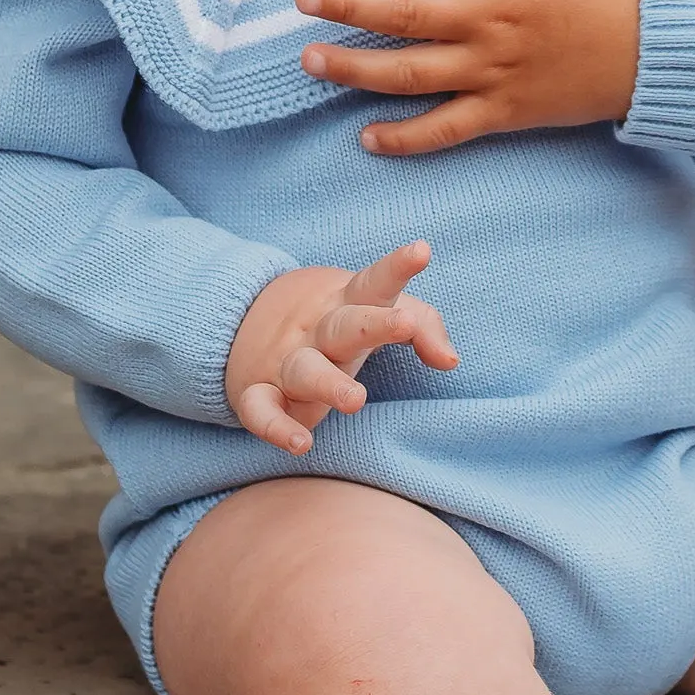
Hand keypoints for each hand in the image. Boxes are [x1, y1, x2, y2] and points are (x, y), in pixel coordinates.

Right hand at [225, 240, 457, 452]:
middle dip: (374, 324)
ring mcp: (288, 360)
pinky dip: (276, 427)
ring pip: (305, 369)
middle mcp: (319, 330)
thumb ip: (423, 328)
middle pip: (345, 324)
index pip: (376, 281)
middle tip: (403, 324)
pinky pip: (261, 410)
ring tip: (356, 400)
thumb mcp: (380, 311)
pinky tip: (300, 445)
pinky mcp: (261, 394)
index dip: (398, 266)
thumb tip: (452, 361)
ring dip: (328, 384)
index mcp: (349, 303)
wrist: (242, 319)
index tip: (422, 250)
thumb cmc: (338, 319)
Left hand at [294, 0, 639, 155]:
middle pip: (408, 14)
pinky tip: (367, 136)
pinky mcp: (506, 112)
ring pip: (413, 73)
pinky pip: (446, 129)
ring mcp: (497, 70)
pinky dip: (405, 137)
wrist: (661, 56)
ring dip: (357, 69)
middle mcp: (496, 20)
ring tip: (311, 60)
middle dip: (350, 6)